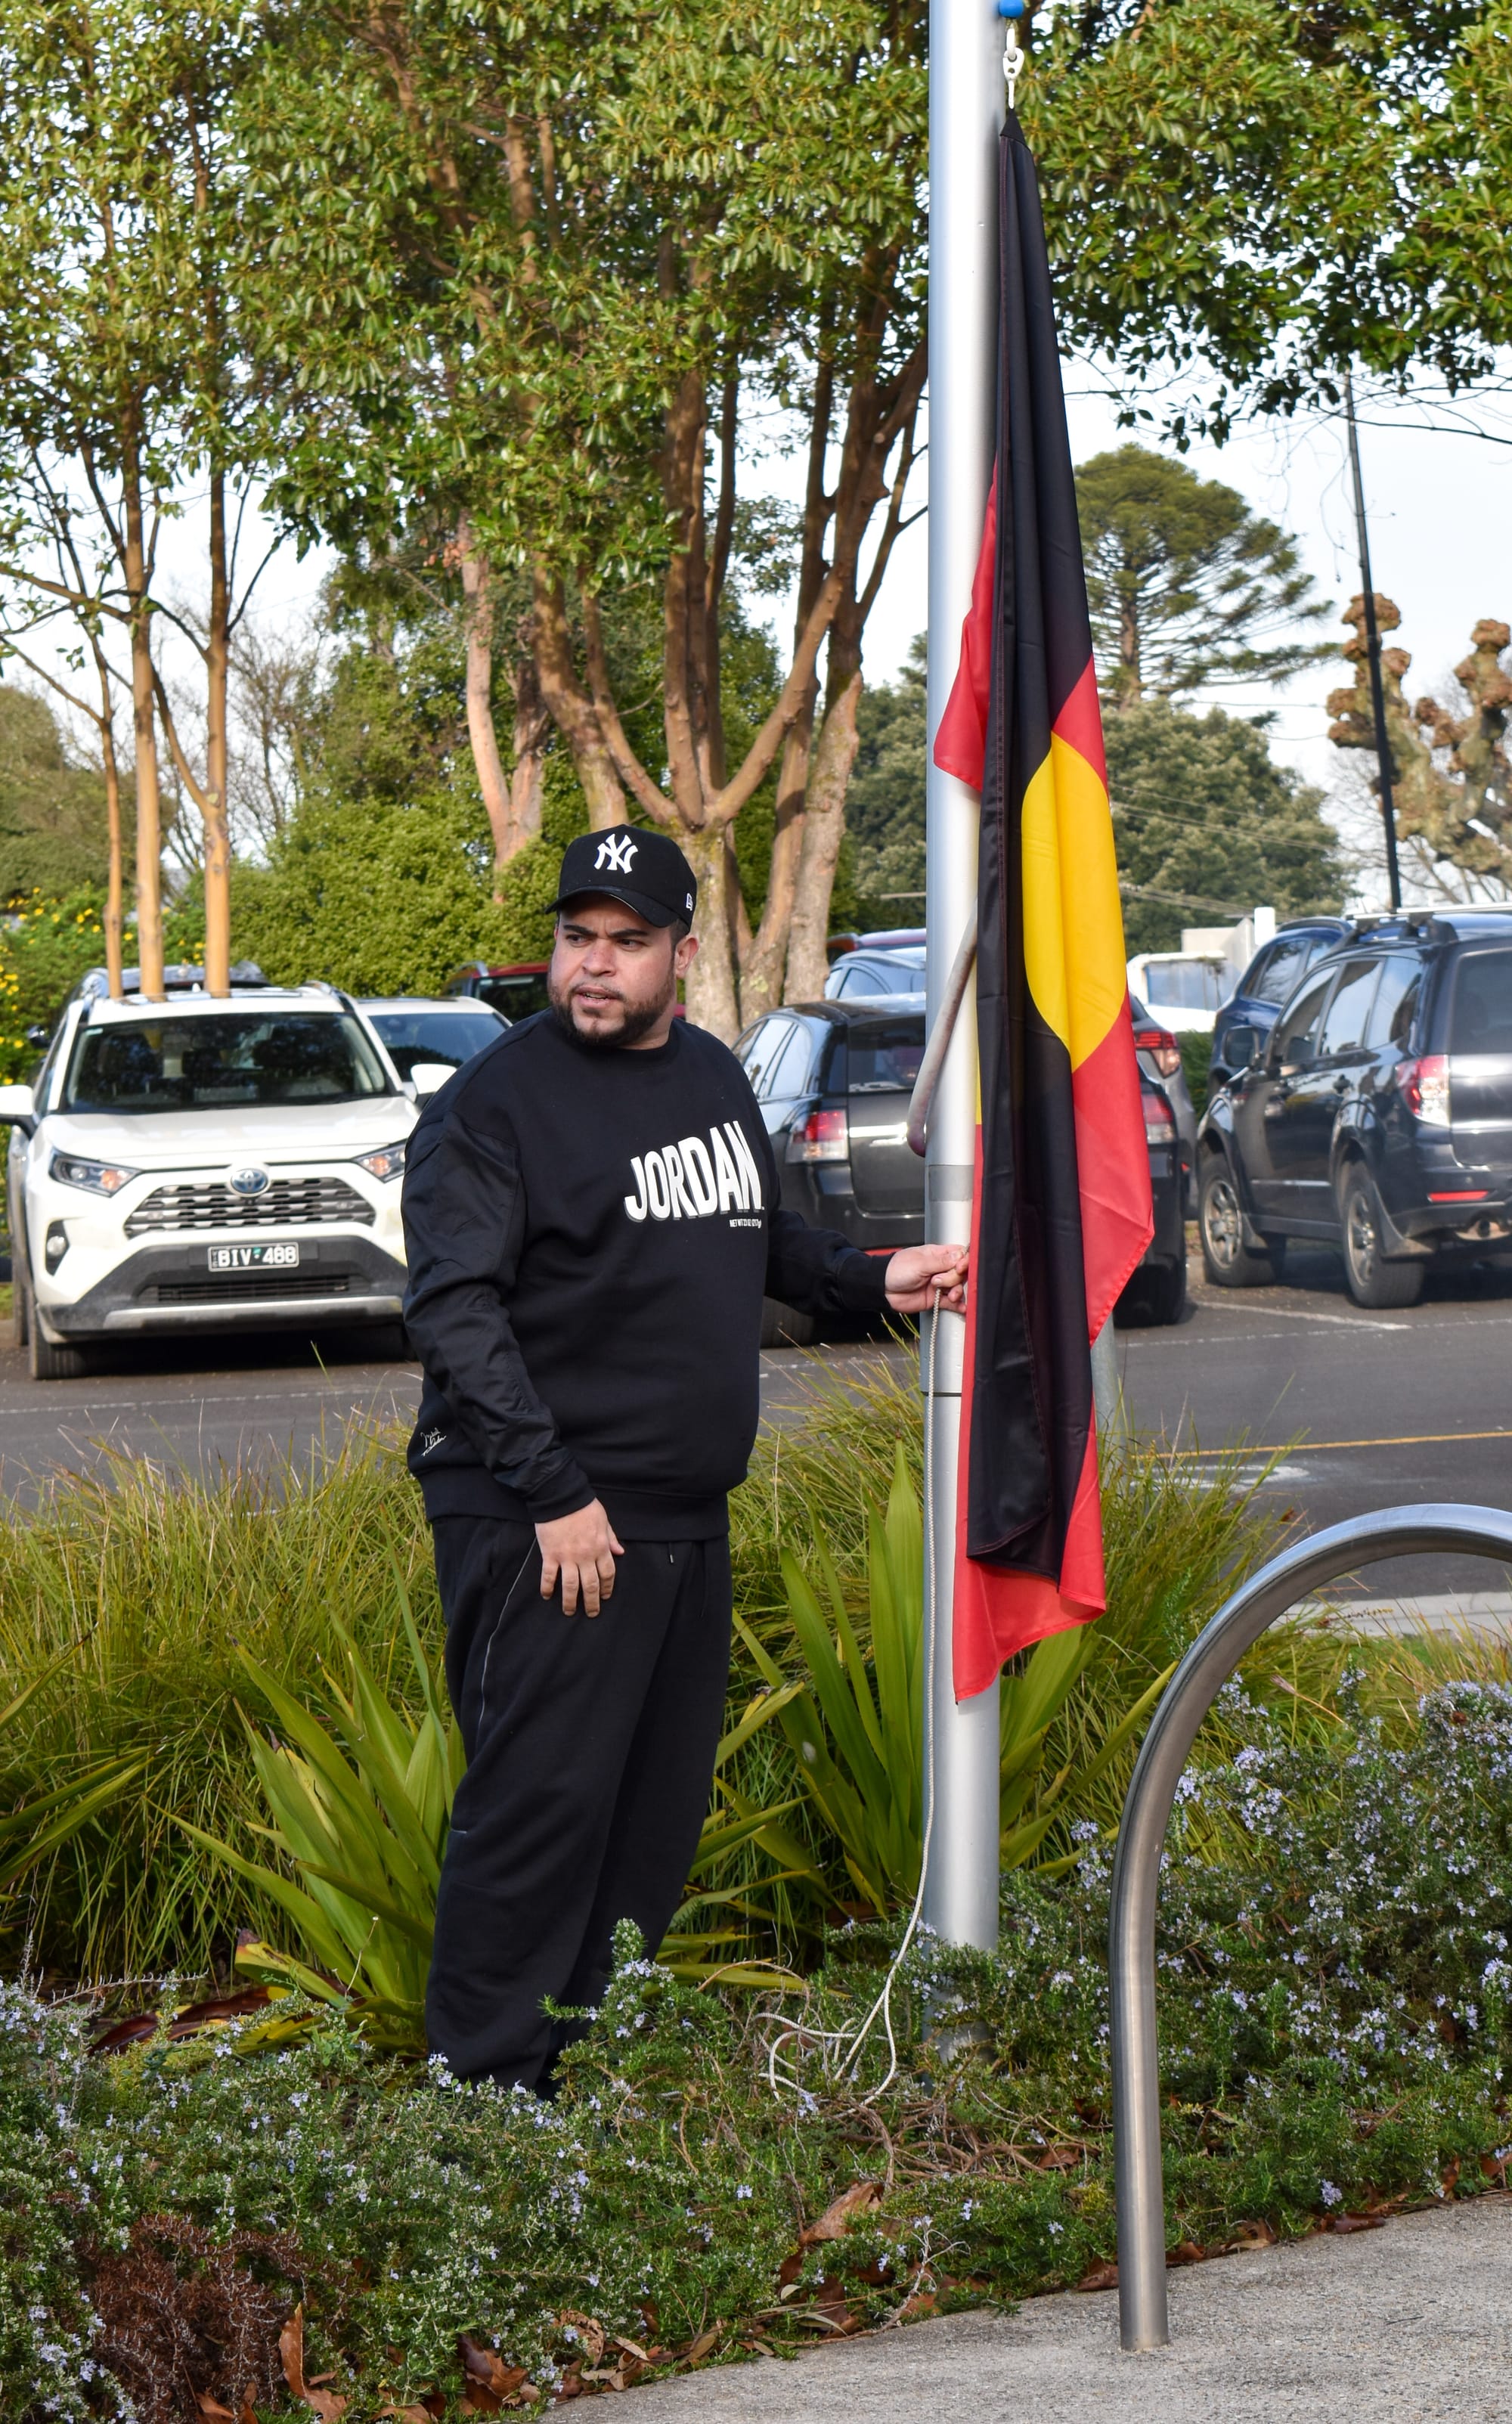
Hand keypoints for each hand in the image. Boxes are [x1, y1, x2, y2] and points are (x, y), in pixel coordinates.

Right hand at [536, 1500, 623, 1615]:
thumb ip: (610, 1538)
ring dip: (570, 1602)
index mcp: (600, 1547)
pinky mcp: (550, 1555)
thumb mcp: (603, 1520)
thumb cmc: (584, 1506)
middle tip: (591, 1613)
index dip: (606, 1588)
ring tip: (570, 1612)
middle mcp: (585, 1556)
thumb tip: (620, 1552)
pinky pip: (548, 1576)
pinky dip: (547, 1588)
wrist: (561, 1497)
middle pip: (590, 1585)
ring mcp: (567, 1557)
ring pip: (570, 1586)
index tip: (604, 1597)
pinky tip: (547, 1596)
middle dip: (591, 1602)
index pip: (607, 1574)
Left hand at [884, 1240, 968, 1314]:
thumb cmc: (896, 1270)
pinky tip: (961, 1307)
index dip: (964, 1261)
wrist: (882, 1290)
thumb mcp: (920, 1263)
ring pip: (958, 1287)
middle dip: (955, 1278)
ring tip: (950, 1296)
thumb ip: (941, 1261)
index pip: (959, 1254)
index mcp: (937, 1255)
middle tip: (939, 1281)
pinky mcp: (936, 1299)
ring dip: (957, 1292)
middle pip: (961, 1273)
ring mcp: (939, 1284)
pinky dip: (958, 1305)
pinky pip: (951, 1302)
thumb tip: (961, 1255)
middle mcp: (940, 1269)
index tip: (960, 1267)